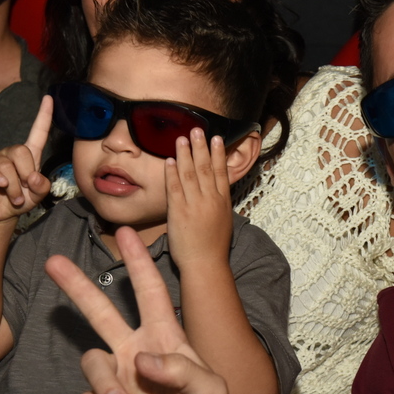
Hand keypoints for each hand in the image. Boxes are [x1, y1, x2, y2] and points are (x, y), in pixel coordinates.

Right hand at [0, 96, 51, 222]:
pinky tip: (1, 187)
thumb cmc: (21, 200)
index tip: (49, 98)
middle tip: (25, 189)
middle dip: (26, 172)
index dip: (44, 116)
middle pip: (21, 151)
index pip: (38, 133)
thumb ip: (41, 187)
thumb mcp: (37, 196)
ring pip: (6, 165)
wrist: (1, 214)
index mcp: (30, 156)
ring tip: (15, 198)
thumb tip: (32, 176)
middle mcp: (12, 154)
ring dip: (13, 187)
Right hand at [50, 226, 239, 393]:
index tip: (127, 233)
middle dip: (78, 286)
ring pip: (91, 364)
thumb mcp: (211, 392)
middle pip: (101, 312)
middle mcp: (137, 353)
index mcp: (166, 340)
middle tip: (53, 261)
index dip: (139, 262)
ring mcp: (119, 381)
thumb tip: (140, 360)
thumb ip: (181, 370)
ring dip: (104, 387)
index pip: (150, 293)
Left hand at [164, 129, 233, 269]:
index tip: (216, 138)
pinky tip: (170, 160)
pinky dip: (172, 173)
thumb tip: (216, 193)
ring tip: (182, 138)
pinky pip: (174, 188)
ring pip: (190, 174)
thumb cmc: (214, 248)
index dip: (218, 154)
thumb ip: (218, 205)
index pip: (220, 172)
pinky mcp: (179, 212)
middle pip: (205, 168)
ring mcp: (194, 205)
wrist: (205, 265)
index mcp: (223, 202)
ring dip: (185, 154)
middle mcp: (210, 200)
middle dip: (201, 147)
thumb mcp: (223, 222)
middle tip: (198, 129)